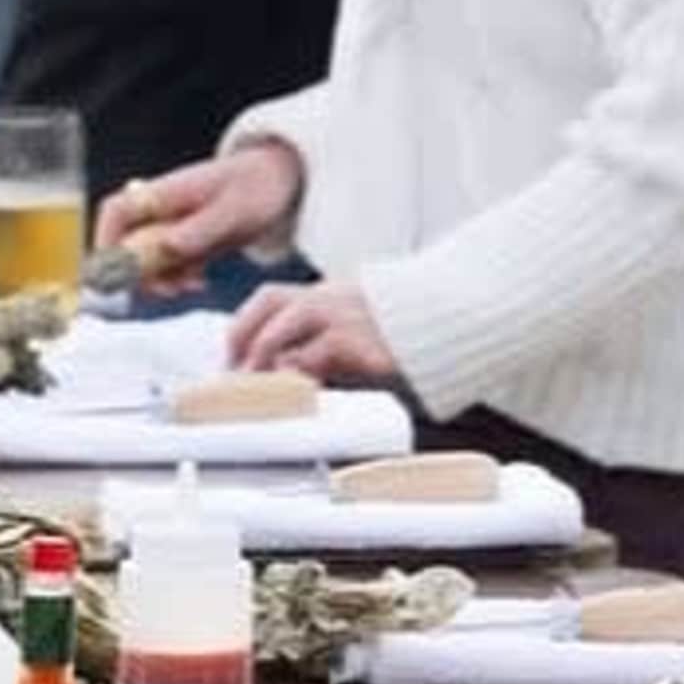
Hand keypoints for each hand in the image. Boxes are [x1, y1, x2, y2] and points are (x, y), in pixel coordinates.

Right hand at [97, 142, 304, 291]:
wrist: (283, 179)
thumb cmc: (257, 187)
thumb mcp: (232, 211)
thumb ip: (198, 230)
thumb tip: (164, 249)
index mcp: (166, 192)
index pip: (117, 211)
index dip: (106, 240)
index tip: (115, 271)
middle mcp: (162, 207)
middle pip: (126, 241)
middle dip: (137, 272)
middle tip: (165, 290)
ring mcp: (174, 222)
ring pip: (147, 256)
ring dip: (159, 278)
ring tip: (191, 286)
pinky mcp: (188, 237)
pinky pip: (169, 261)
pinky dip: (177, 277)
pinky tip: (200, 281)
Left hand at [231, 274, 396, 383]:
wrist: (450, 320)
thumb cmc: (405, 333)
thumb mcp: (358, 329)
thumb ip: (325, 341)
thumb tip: (288, 368)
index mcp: (330, 293)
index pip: (272, 297)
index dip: (245, 324)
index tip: (232, 352)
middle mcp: (331, 298)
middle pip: (269, 305)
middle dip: (244, 337)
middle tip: (235, 372)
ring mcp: (341, 317)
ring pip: (281, 331)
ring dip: (262, 360)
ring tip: (255, 386)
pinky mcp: (355, 342)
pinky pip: (310, 358)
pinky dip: (294, 374)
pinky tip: (291, 390)